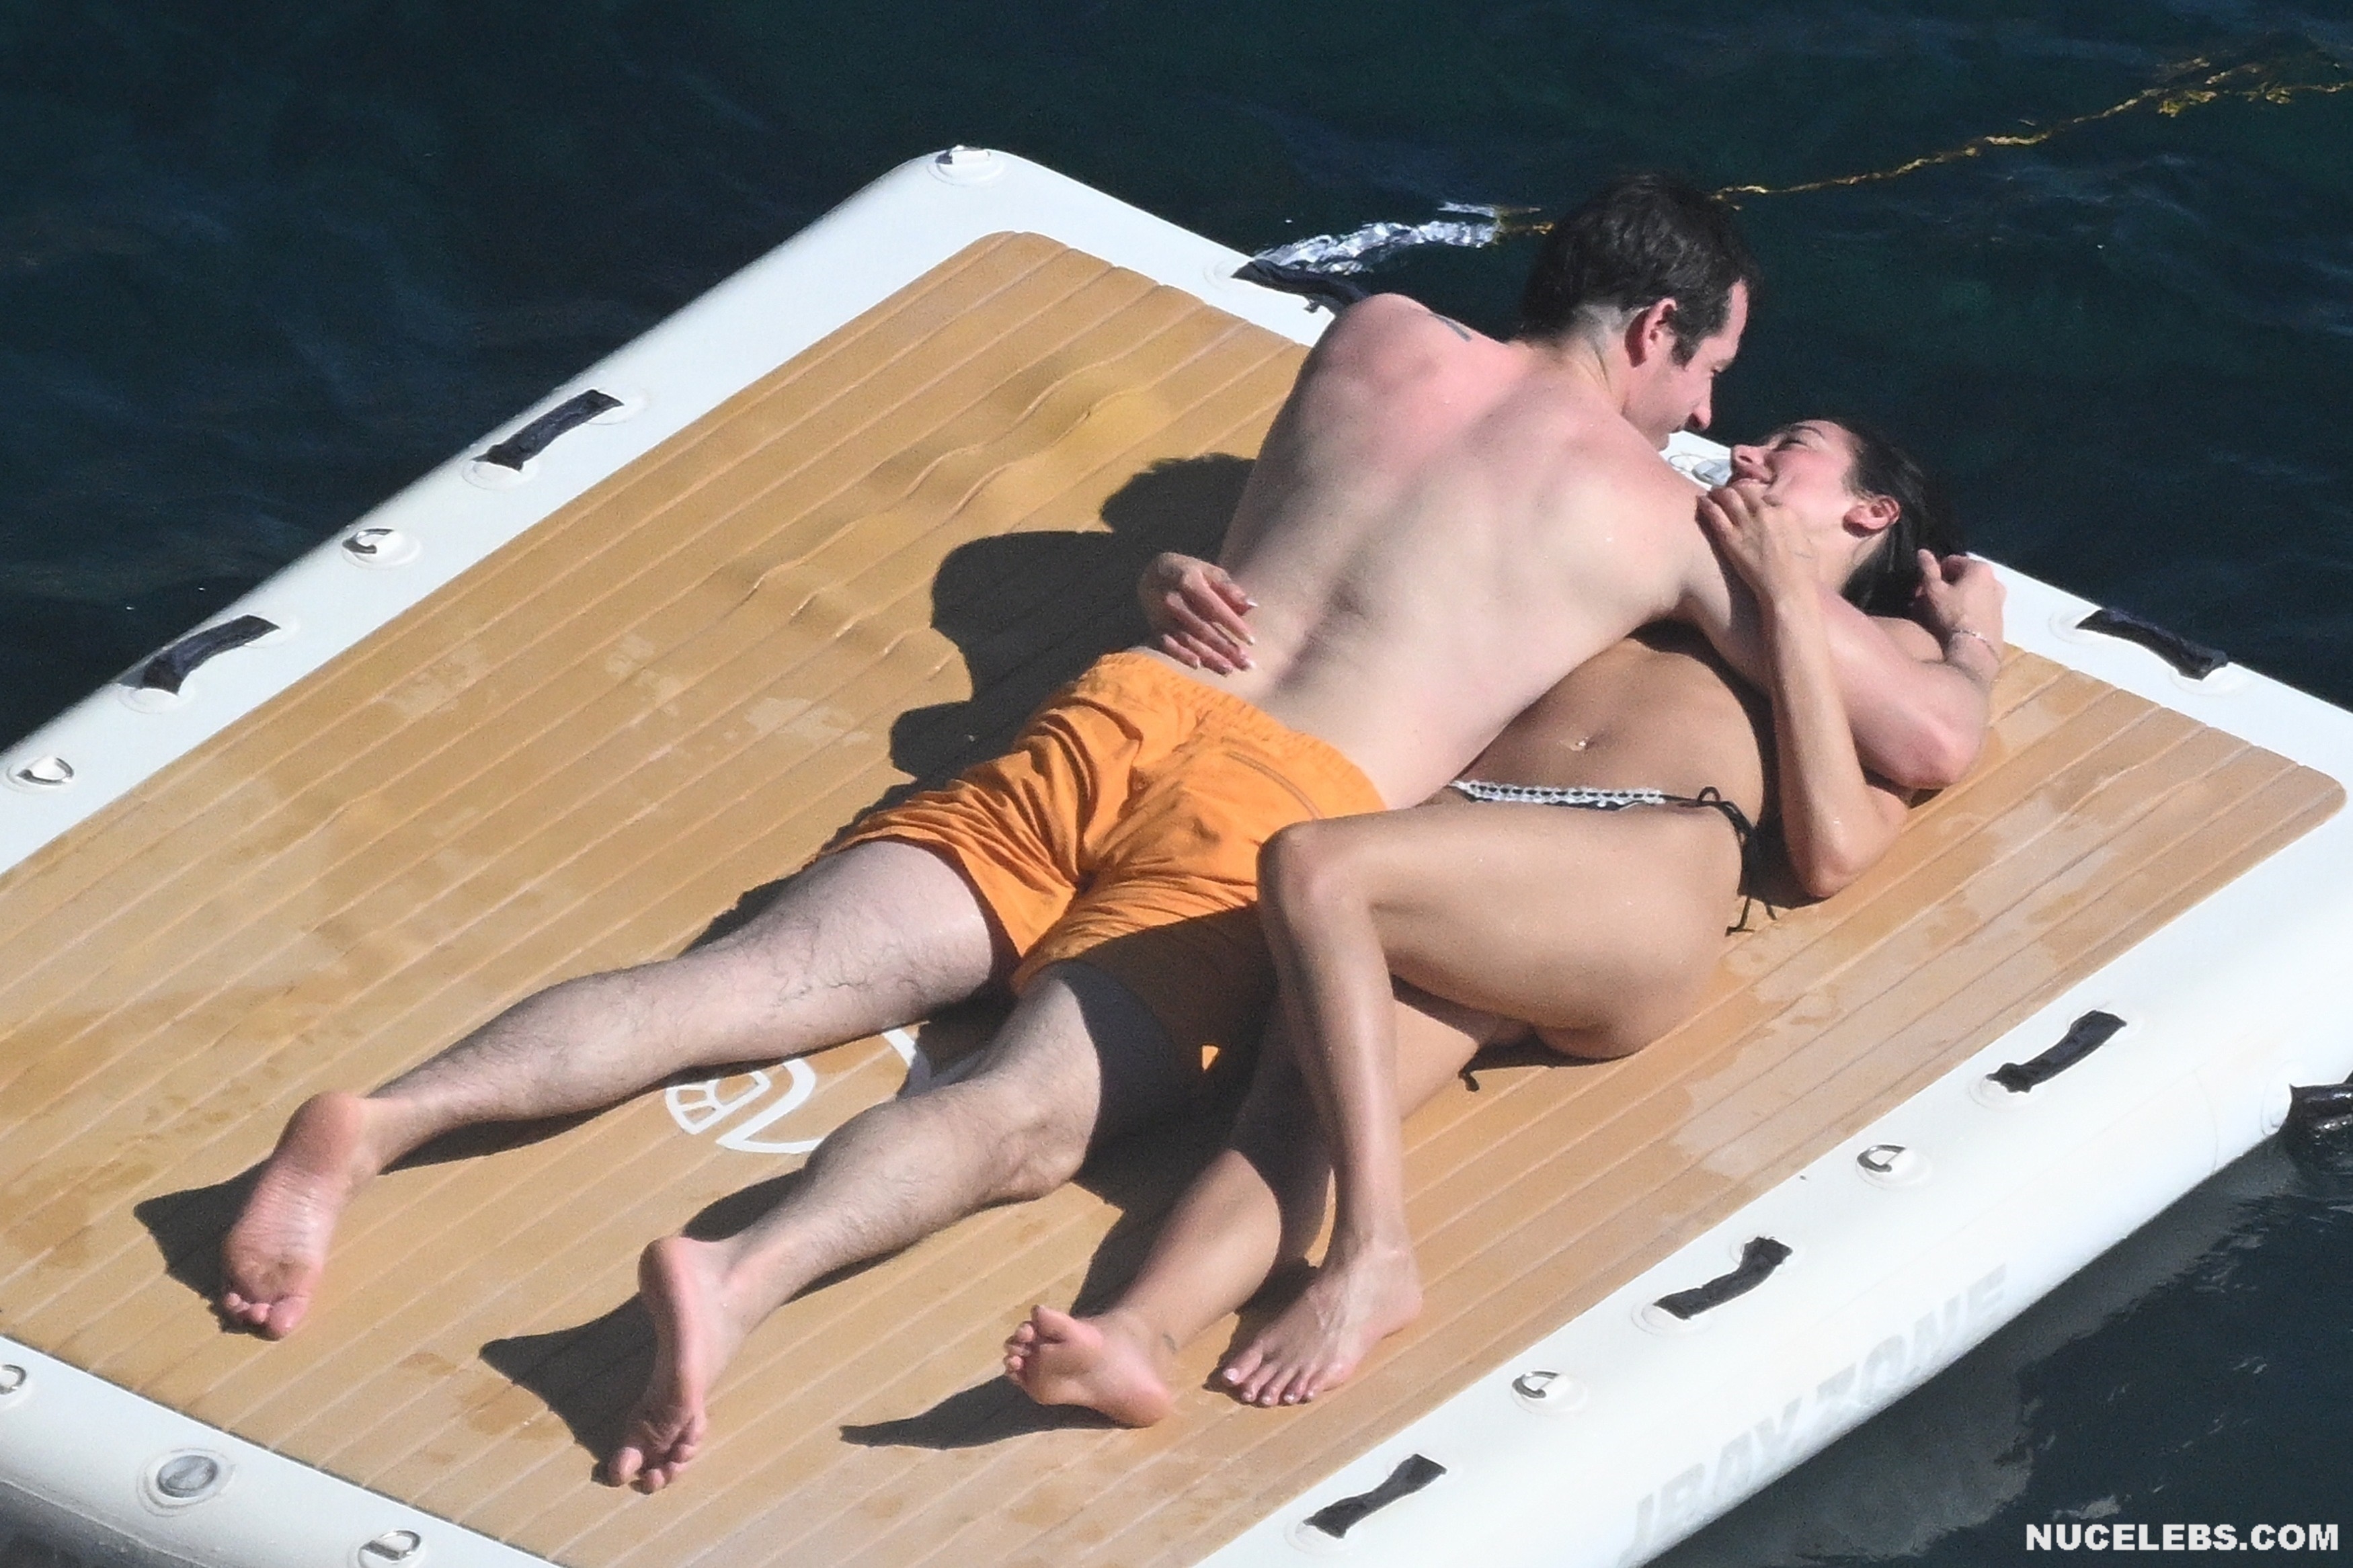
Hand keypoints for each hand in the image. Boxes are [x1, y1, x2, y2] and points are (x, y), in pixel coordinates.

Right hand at [1139, 551, 1255, 672]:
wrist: (1153, 574)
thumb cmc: (1190, 573)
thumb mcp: (1209, 572)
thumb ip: (1229, 588)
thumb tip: (1252, 606)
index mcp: (1189, 581)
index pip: (1215, 607)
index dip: (1233, 625)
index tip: (1251, 641)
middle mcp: (1172, 599)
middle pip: (1203, 628)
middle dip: (1225, 648)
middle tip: (1246, 664)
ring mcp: (1160, 615)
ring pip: (1187, 640)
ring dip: (1209, 657)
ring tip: (1229, 670)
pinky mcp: (1154, 627)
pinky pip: (1167, 645)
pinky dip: (1181, 655)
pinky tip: (1198, 665)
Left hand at [1699, 481, 1816, 603]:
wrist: (1789, 588)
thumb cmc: (1804, 574)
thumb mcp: (1806, 544)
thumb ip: (1794, 530)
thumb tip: (1789, 528)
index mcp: (1786, 512)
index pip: (1767, 496)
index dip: (1757, 497)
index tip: (1752, 500)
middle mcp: (1765, 512)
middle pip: (1746, 491)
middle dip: (1737, 490)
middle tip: (1730, 492)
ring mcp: (1747, 523)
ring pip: (1729, 497)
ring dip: (1720, 492)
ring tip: (1714, 492)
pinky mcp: (1730, 537)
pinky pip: (1715, 514)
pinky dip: (1707, 504)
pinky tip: (1700, 500)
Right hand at [1912, 552, 2004, 648]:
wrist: (1975, 650)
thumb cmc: (1952, 616)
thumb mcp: (1934, 591)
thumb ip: (1928, 569)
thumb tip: (1923, 552)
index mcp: (1980, 568)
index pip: (1951, 561)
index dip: (1934, 572)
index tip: (1924, 586)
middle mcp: (1996, 580)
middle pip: (1963, 577)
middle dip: (1946, 585)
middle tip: (1930, 599)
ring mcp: (2000, 599)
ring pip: (1972, 591)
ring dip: (1957, 597)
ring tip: (1942, 612)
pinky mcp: (2000, 616)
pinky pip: (1979, 605)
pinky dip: (1968, 608)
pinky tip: (1956, 621)